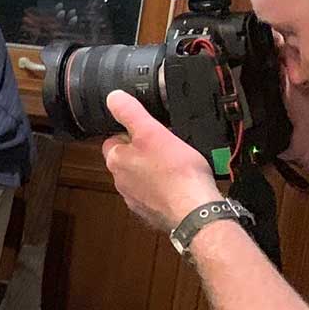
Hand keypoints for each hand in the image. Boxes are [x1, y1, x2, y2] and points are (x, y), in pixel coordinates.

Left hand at [101, 90, 222, 231]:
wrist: (195, 210)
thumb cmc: (175, 173)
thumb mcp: (152, 131)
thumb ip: (131, 113)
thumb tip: (114, 98)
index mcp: (116, 161)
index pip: (113, 141)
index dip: (130, 133)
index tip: (145, 130)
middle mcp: (121, 182)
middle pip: (128, 160)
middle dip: (143, 152)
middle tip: (164, 145)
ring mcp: (137, 199)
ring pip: (142, 178)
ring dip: (155, 171)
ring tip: (175, 164)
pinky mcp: (153, 211)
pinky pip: (156, 195)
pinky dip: (165, 188)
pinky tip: (180, 184)